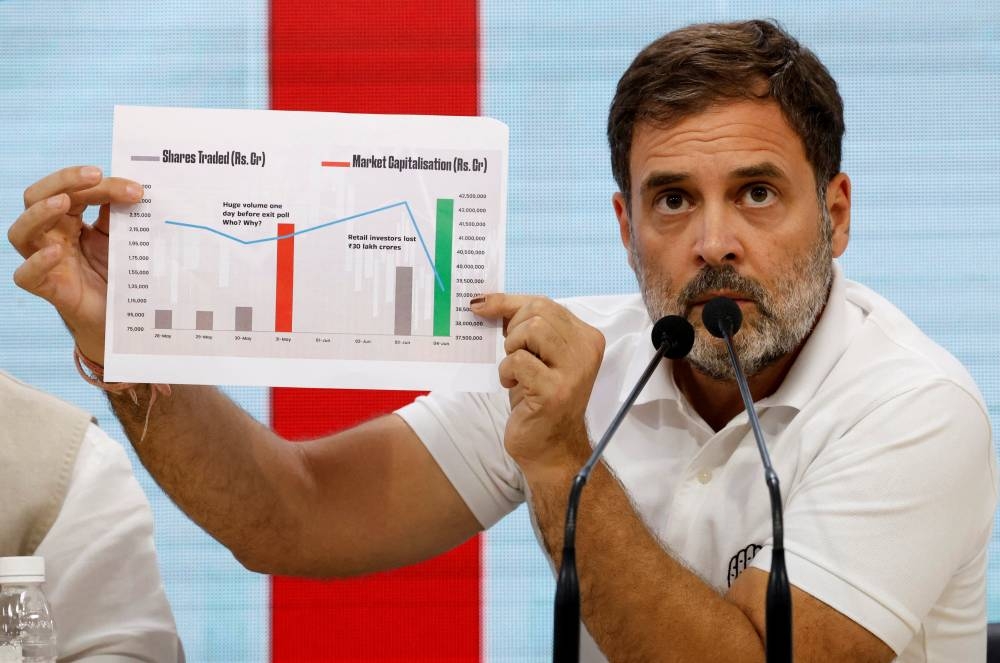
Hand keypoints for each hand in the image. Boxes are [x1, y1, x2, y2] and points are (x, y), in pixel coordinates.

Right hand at [8, 166, 143, 363]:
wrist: (122, 316)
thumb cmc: (116, 273)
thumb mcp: (120, 239)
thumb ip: (120, 214)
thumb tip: (135, 187)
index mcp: (68, 219)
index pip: (72, 189)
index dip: (99, 184)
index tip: (135, 188)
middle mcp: (51, 236)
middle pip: (37, 197)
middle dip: (63, 181)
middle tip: (95, 175)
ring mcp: (45, 261)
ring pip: (21, 232)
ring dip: (40, 212)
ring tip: (65, 202)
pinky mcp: (48, 288)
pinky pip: (26, 275)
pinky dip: (37, 262)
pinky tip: (56, 253)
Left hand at [471, 294, 605, 478]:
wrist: (552, 448)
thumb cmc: (540, 399)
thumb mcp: (537, 356)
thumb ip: (525, 328)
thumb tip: (487, 302)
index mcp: (586, 337)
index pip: (545, 303)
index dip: (509, 302)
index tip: (482, 305)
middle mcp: (586, 350)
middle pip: (538, 312)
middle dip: (514, 330)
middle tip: (512, 354)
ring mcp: (574, 370)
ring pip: (531, 330)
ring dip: (512, 350)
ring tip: (516, 371)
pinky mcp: (555, 390)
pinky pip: (519, 361)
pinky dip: (507, 372)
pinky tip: (513, 387)